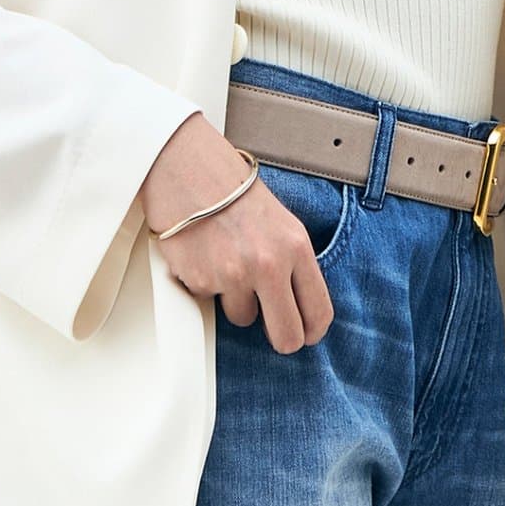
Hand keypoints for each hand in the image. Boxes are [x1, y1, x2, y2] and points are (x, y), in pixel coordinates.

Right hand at [137, 114, 335, 352]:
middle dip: (281, 339)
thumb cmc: (232, 188)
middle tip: (272, 329)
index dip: (311, 330)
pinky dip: (206, 283)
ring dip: (235, 299)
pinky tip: (203, 252)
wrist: (186, 166)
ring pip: (242, 318)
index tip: (305, 332)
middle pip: (286, 337)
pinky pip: (210, 300)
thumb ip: (292, 263)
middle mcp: (268, 266)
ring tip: (226, 259)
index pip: (318, 311)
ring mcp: (233, 277)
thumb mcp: (280, 222)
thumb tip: (297, 306)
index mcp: (296, 248)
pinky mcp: (200, 282)